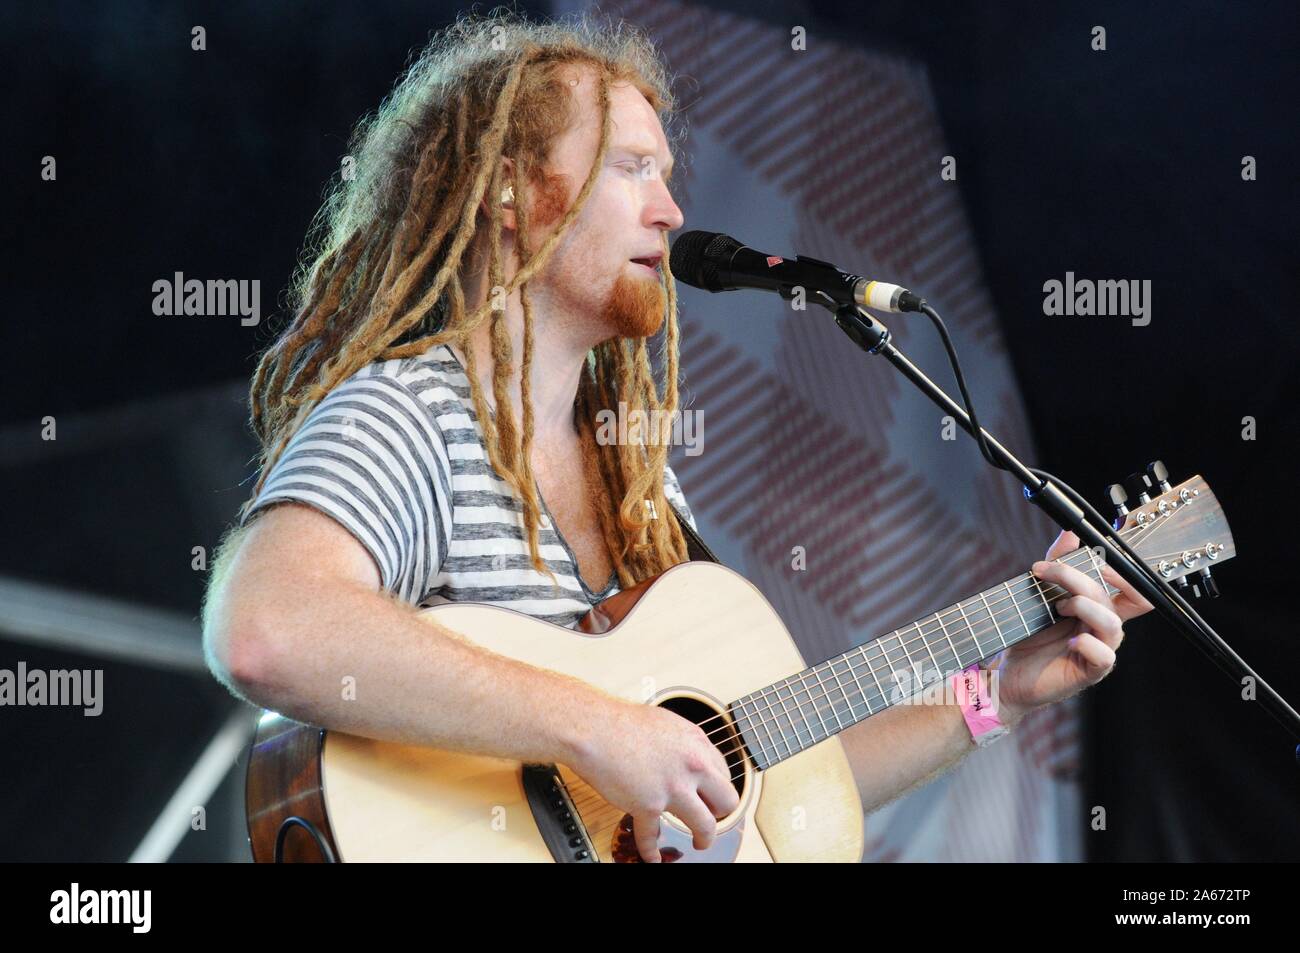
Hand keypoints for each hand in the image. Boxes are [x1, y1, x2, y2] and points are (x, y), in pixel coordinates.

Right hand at [570, 698, 739, 861]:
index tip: (712, 794)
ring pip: (705, 826)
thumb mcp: (665, 723)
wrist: (593, 729)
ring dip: (705, 839)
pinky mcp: (648, 806)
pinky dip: (652, 853)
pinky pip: (652, 838)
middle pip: (727, 800)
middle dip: (722, 813)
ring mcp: (672, 788)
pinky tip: (653, 857)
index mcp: (696, 744)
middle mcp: (691, 766)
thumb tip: (688, 755)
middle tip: (713, 816)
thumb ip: (683, 743)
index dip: (717, 786)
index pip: (724, 772)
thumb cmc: (620, 722)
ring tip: (700, 843)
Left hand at [985, 530, 1154, 723]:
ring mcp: (1100, 649)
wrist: (1006, 671)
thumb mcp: (1039, 592)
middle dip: (1081, 578)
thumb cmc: (1028, 634)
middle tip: (1050, 572)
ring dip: (1082, 606)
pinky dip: (1086, 643)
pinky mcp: (1090, 671)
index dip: (1121, 570)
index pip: (1134, 589)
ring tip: (1057, 607)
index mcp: (1099, 608)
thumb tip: (1070, 533)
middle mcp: (1103, 628)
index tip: (1089, 555)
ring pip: (1111, 622)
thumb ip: (1057, 563)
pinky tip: (1069, 640)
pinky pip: (1104, 656)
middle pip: (1117, 597)